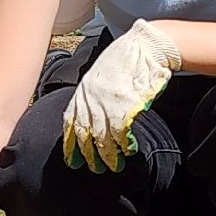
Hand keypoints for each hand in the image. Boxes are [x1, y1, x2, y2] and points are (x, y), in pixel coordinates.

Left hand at [62, 19, 180, 172]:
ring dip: (108, 155)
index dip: (70, 144)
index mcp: (82, 91)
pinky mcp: (125, 105)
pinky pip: (121, 132)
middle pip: (85, 134)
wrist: (145, 47)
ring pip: (103, 137)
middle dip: (89, 155)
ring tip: (114, 166)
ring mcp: (107, 102)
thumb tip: (88, 118)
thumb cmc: (124, 60)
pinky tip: (129, 150)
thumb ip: (91, 96)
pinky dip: (124, 144)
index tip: (72, 160)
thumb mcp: (99, 76)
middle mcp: (91, 98)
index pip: (70, 122)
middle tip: (96, 168)